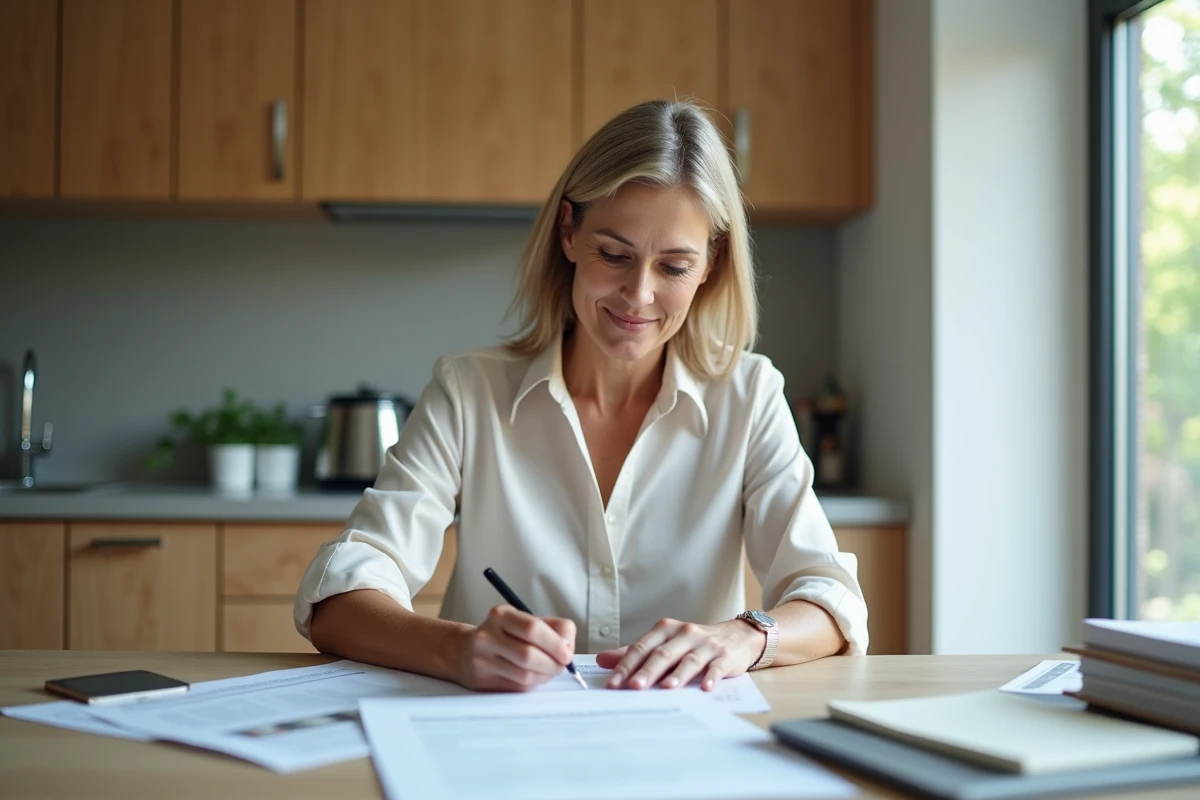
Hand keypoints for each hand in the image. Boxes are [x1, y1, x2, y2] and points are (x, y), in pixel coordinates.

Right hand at [456, 605, 575, 691]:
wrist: (464, 652)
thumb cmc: (503, 636)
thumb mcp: (524, 622)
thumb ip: (552, 629)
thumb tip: (568, 645)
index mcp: (501, 615)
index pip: (532, 628)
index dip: (555, 643)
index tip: (567, 652)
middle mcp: (488, 636)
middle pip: (529, 655)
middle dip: (553, 663)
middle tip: (561, 664)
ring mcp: (482, 659)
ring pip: (525, 674)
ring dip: (545, 675)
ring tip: (548, 670)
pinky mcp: (483, 680)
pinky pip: (517, 686)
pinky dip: (533, 683)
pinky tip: (533, 676)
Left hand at [596, 618, 763, 691]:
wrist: (735, 636)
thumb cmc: (692, 643)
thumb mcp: (664, 643)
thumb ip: (635, 652)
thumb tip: (602, 660)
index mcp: (665, 629)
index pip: (642, 647)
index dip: (626, 665)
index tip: (613, 684)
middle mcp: (684, 633)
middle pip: (662, 654)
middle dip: (647, 671)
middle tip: (633, 687)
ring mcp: (705, 644)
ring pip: (688, 660)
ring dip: (677, 675)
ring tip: (666, 688)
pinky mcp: (724, 656)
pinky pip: (716, 667)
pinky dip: (711, 677)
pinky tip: (705, 688)